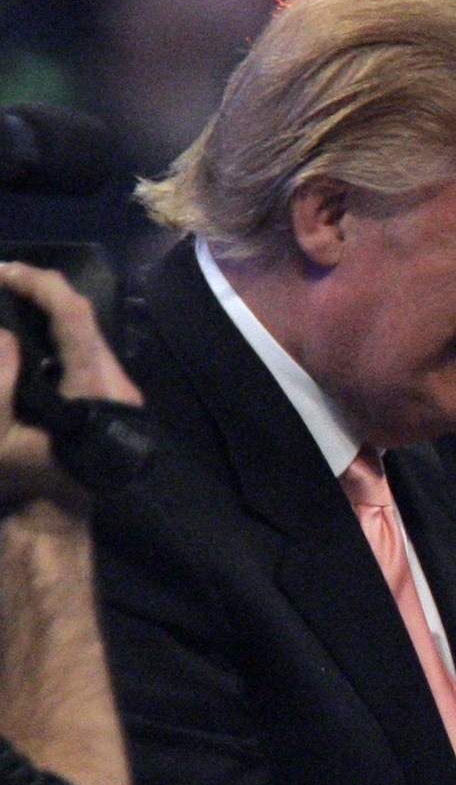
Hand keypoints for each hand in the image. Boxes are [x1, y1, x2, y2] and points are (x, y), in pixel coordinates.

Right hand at [0, 262, 139, 507]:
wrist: (54, 513)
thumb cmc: (24, 478)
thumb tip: (3, 335)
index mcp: (97, 388)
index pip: (76, 318)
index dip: (41, 285)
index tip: (3, 271)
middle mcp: (115, 381)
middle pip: (82, 317)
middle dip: (40, 289)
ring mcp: (115, 386)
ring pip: (83, 330)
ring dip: (45, 307)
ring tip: (5, 291)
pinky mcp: (106, 392)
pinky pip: (81, 347)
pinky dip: (52, 328)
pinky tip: (22, 323)